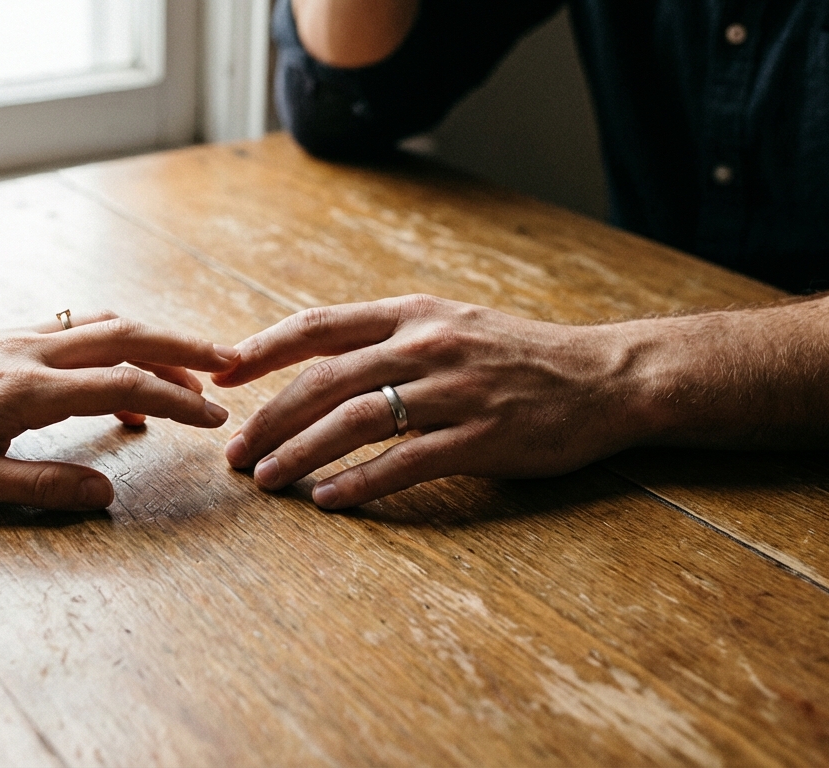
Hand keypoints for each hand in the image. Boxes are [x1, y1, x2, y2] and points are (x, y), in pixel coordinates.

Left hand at [0, 312, 238, 509]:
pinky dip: (116, 342)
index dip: (176, 400)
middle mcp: (30, 352)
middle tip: (233, 364)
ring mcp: (18, 337)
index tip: (216, 418)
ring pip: (104, 325)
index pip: (122, 385)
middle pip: (126, 335)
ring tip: (192, 372)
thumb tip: (106, 495)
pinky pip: (76, 328)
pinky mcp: (6, 337)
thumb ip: (39, 486)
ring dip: (155, 341)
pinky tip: (123, 376)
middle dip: (186, 348)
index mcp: (26, 390)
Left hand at [213, 295, 643, 508]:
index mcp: (413, 313)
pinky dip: (359, 483)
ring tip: (267, 480)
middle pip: (324, 381)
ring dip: (301, 453)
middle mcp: (427, 345)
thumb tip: (319, 359)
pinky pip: (404, 463)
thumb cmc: (520, 355)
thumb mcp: (452, 324)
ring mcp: (455, 391)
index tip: (221, 375)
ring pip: (354, 421)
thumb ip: (390, 336)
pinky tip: (329, 499)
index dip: (264, 349)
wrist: (607, 378)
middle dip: (270, 418)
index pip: (319, 325)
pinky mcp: (481, 437)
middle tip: (236, 452)